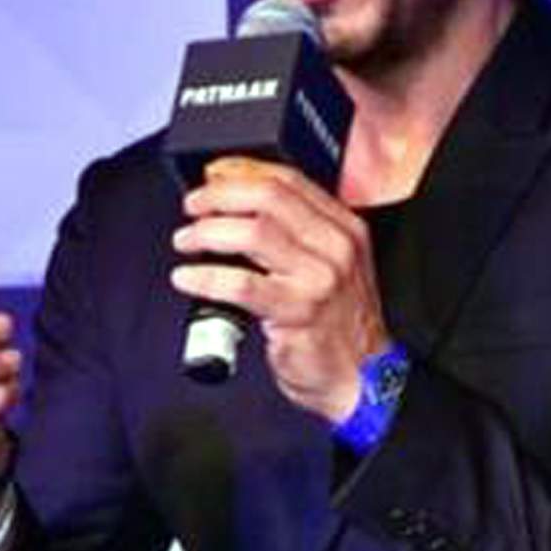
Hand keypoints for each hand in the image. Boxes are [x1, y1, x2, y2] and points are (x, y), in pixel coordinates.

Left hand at [170, 158, 388, 422]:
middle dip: (219, 195)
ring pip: (253, 234)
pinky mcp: (298, 312)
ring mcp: (319, 279)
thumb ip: (295, 234)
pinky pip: (241, 284)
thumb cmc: (339, 325)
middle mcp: (336, 247)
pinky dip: (206, 277)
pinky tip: (188, 278)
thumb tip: (236, 204)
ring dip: (208, 232)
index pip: (289, 180)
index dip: (241, 172)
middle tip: (193, 207)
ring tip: (187, 241)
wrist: (363, 378)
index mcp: (344, 228)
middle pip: (268, 198)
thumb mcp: (331, 266)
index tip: (213, 176)